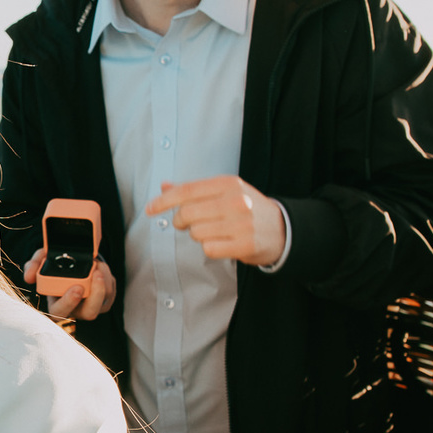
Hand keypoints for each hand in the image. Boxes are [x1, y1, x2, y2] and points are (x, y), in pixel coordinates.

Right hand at [23, 247, 116, 323]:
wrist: (73, 261)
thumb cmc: (56, 264)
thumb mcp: (42, 259)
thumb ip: (33, 265)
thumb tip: (28, 277)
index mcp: (57, 304)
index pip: (60, 312)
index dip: (69, 302)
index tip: (77, 288)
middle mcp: (75, 309)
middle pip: (89, 313)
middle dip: (95, 295)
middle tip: (96, 274)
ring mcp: (91, 306)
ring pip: (104, 300)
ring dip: (104, 280)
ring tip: (97, 263)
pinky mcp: (105, 301)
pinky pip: (111, 292)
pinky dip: (109, 278)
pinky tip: (101, 268)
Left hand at [146, 176, 286, 265]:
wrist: (282, 229)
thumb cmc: (246, 208)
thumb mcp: (225, 191)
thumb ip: (194, 190)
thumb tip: (164, 186)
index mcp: (228, 183)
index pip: (187, 191)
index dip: (164, 201)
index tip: (149, 209)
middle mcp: (235, 201)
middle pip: (187, 214)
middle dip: (181, 221)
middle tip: (187, 224)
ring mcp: (241, 223)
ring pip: (196, 233)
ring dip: (198, 235)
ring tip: (214, 232)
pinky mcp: (244, 244)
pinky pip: (209, 249)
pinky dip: (210, 248)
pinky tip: (223, 243)